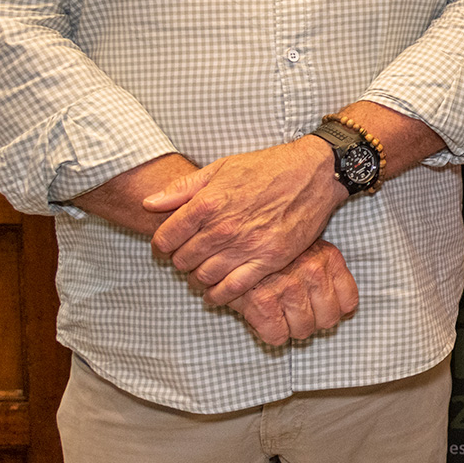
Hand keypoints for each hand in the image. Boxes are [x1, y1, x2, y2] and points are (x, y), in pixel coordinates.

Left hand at [144, 136, 345, 304]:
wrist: (314, 173)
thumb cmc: (268, 167)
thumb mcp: (221, 167)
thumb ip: (182, 188)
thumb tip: (149, 203)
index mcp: (208, 202)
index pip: (166, 237)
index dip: (160, 245)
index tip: (165, 246)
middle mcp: (224, 227)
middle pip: (183, 259)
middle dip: (179, 261)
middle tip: (186, 258)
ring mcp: (247, 245)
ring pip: (204, 276)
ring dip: (197, 279)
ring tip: (200, 273)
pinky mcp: (269, 259)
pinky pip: (234, 288)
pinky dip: (219, 295)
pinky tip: (216, 292)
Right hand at [231, 239, 357, 345]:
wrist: (234, 240)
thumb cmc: (274, 249)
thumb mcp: (310, 250)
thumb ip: (330, 275)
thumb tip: (348, 312)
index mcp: (328, 258)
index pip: (349, 303)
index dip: (335, 311)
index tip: (323, 310)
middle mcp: (313, 271)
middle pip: (327, 321)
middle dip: (313, 320)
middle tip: (297, 310)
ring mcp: (289, 287)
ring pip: (304, 331)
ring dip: (292, 327)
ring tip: (281, 312)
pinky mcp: (262, 300)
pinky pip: (278, 336)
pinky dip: (271, 333)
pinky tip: (266, 318)